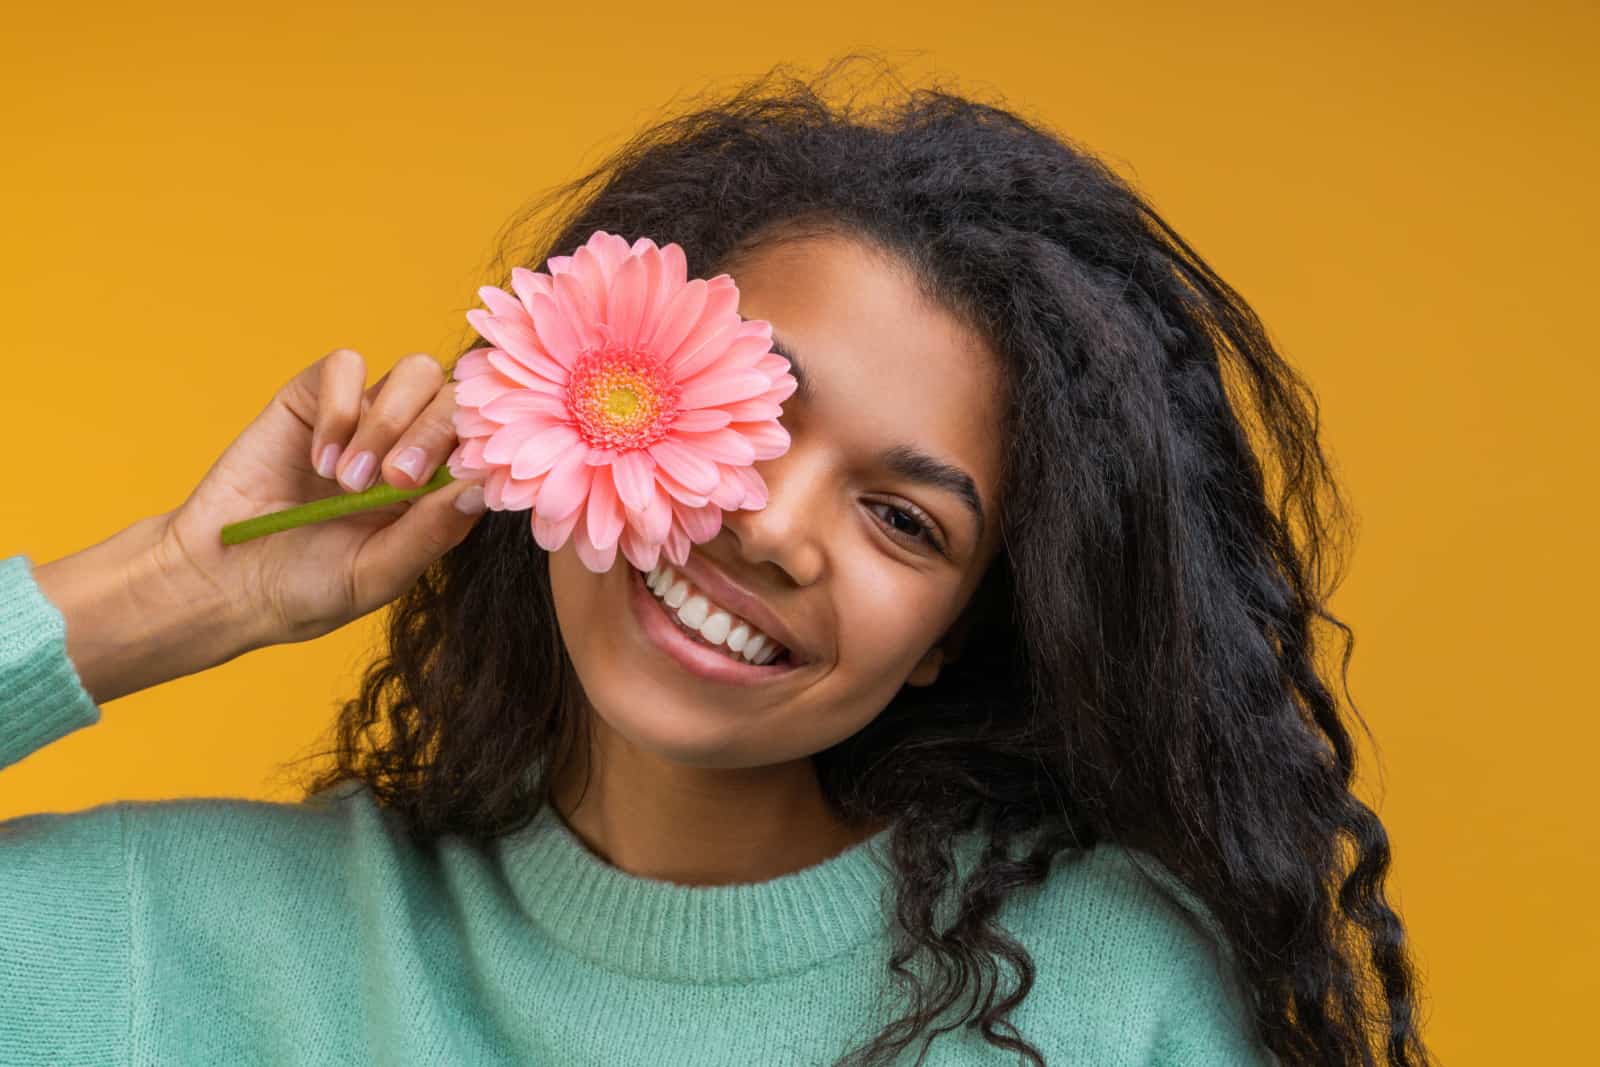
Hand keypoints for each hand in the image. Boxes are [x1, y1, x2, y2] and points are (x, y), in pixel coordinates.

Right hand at [154, 348, 485, 650]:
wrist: (223, 579)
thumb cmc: (308, 588)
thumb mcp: (379, 574)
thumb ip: (432, 532)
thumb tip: (483, 488)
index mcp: (440, 489)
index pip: (488, 444)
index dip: (483, 450)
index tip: (457, 479)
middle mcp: (413, 445)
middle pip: (457, 400)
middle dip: (433, 436)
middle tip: (395, 483)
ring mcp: (367, 417)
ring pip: (416, 373)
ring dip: (388, 422)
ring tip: (349, 481)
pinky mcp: (314, 396)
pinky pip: (346, 365)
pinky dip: (339, 408)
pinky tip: (319, 459)